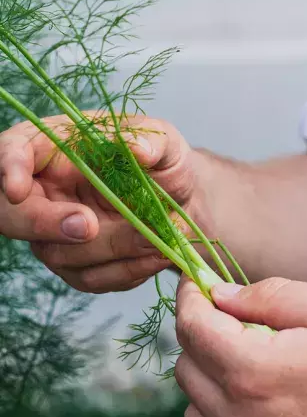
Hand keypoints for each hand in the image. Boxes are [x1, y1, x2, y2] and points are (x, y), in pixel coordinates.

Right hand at [0, 113, 199, 292]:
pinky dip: (129, 270)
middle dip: (46, 224)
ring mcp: (55, 234)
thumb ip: (152, 139)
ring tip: (157, 238)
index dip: (9, 169)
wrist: (180, 199)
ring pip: (59, 254)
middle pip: (12, 216)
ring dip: (112, 249)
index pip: (11, 152)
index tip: (17, 188)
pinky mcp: (79, 265)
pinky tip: (158, 255)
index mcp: (53, 147)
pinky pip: (92, 277)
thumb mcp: (165, 140)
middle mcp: (44, 192)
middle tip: (89, 224)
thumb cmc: (161, 161)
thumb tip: (140, 149)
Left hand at [174, 277, 306, 416]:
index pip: (193, 326)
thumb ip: (269, 296)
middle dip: (200, 327)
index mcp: (255, 370)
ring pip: (194, 396)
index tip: (196, 278)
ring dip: (208, 363)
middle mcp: (240, 413)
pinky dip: (219, 397)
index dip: (189, 295)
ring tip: (248, 346)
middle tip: (233, 308)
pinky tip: (255, 379)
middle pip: (186, 362)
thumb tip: (221, 293)